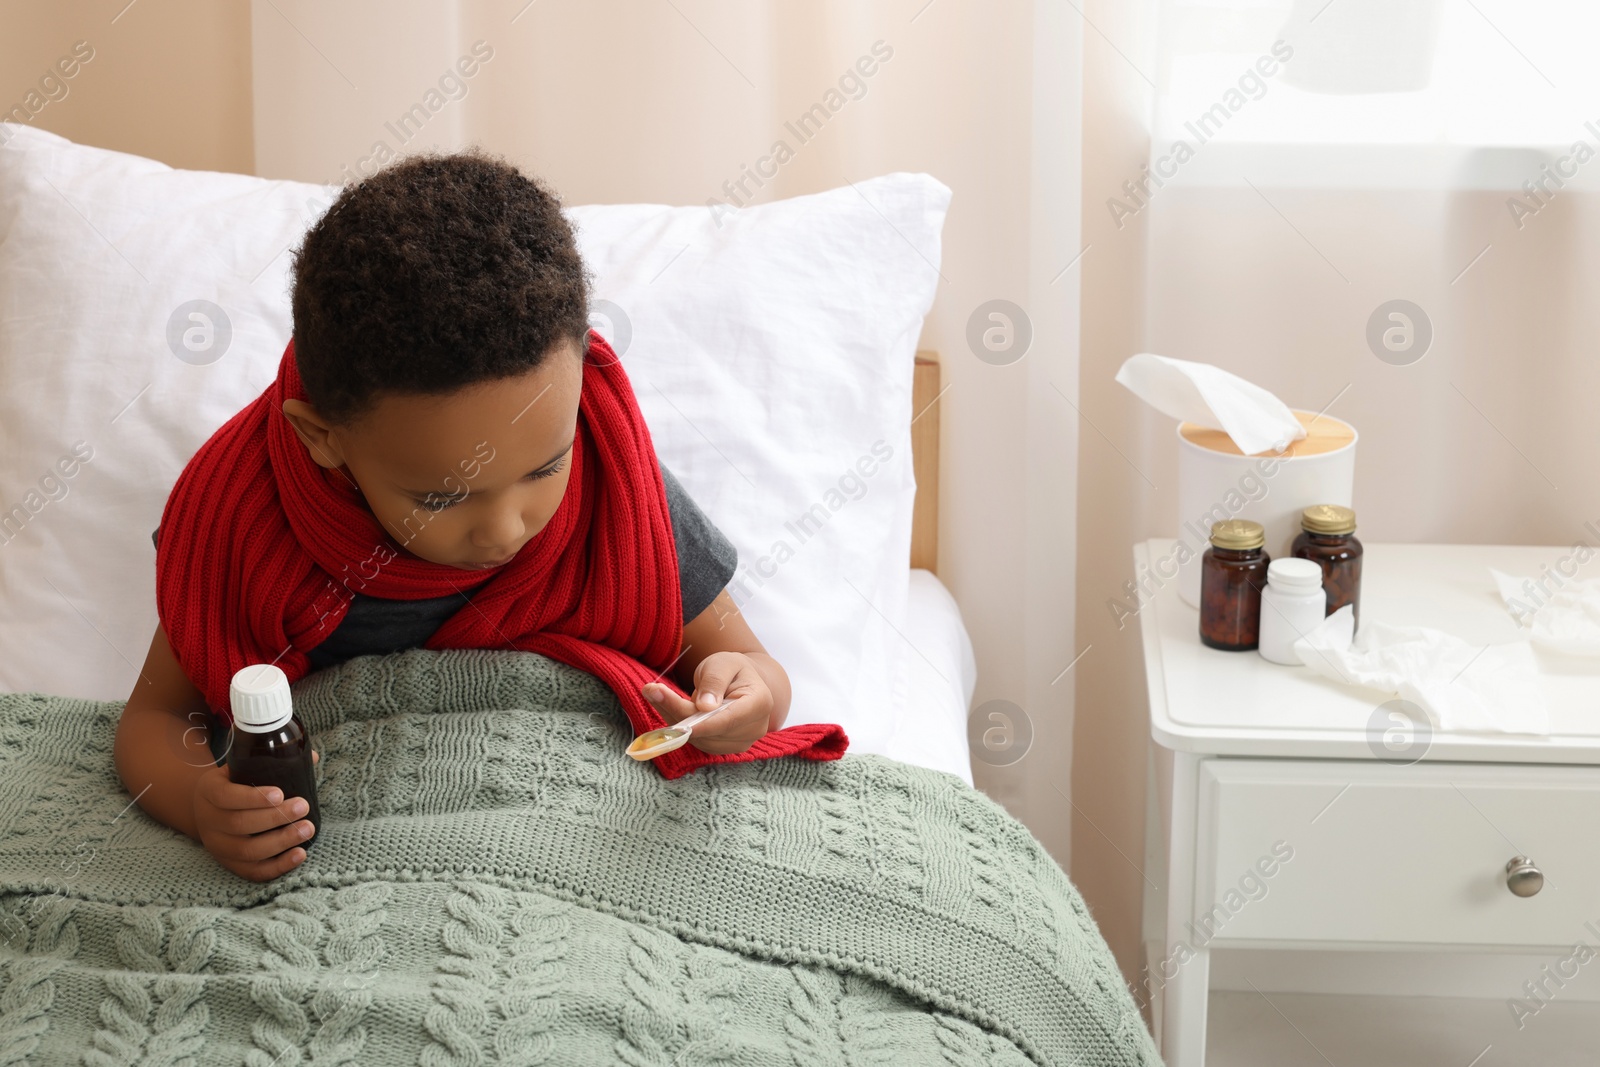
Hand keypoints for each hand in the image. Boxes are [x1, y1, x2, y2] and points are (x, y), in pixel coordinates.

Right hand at [190, 753, 317, 881]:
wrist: (209, 809)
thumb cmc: (235, 784)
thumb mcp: (242, 767)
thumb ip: (271, 760)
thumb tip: (313, 756)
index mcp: (209, 791)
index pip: (226, 796)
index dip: (253, 797)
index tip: (280, 793)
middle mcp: (208, 821)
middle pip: (239, 824)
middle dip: (275, 817)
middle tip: (304, 807)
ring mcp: (218, 846)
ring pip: (247, 851)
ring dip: (281, 841)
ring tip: (308, 829)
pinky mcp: (230, 864)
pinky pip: (253, 871)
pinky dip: (278, 866)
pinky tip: (300, 854)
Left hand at [642, 652, 773, 754]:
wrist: (740, 681)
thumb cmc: (732, 669)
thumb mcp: (722, 663)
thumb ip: (714, 681)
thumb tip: (705, 706)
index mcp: (760, 703)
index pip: (729, 720)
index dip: (702, 725)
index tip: (677, 724)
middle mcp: (755, 728)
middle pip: (711, 731)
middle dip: (679, 713)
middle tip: (650, 690)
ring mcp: (741, 742)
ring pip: (701, 739)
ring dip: (675, 720)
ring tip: (655, 694)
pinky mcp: (725, 747)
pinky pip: (698, 742)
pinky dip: (680, 728)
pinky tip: (667, 708)